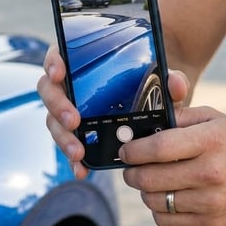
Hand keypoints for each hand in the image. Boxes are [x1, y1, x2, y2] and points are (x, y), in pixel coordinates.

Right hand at [36, 44, 191, 178]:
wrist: (149, 97)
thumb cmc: (147, 79)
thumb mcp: (160, 77)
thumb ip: (169, 77)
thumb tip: (176, 83)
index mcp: (80, 61)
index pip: (57, 55)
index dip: (53, 63)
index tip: (59, 73)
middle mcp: (68, 84)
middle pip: (50, 91)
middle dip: (58, 107)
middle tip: (74, 121)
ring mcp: (68, 108)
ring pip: (54, 121)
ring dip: (63, 137)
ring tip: (78, 153)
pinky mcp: (75, 132)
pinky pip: (68, 143)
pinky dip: (73, 159)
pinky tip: (81, 170)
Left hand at [120, 106, 225, 225]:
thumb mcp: (214, 120)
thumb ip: (179, 117)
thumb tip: (142, 126)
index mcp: (211, 141)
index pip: (158, 148)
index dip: (133, 151)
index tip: (125, 151)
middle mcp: (211, 172)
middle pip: (151, 177)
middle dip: (132, 172)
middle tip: (130, 168)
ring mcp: (211, 202)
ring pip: (155, 201)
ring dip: (144, 191)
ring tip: (149, 182)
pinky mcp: (211, 224)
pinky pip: (166, 221)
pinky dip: (158, 210)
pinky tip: (164, 198)